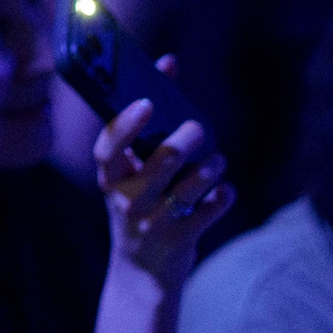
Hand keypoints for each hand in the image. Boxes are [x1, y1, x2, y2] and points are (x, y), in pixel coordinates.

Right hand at [96, 79, 231, 289]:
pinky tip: (222, 192)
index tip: (147, 103)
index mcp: (110, 178)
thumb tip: (169, 61)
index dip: (127, 125)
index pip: (109, 148)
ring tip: (215, 161)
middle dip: (188, 139)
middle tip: (198, 129)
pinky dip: (223, 196)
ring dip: (211, 167)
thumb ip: (145, 120)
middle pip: (164, 161)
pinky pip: (212, 209)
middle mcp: (127, 199)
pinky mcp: (182, 239)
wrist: (141, 271)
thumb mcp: (131, 170)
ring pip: (193, 185)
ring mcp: (154, 222)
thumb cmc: (138, 202)